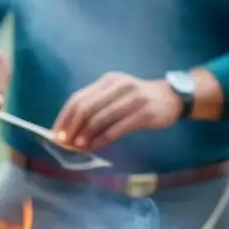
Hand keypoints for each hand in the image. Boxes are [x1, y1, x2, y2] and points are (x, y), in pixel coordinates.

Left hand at [52, 73, 182, 151]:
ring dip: (86, 134)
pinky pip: (118, 127)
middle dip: (72, 127)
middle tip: (64, 143)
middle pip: (87, 107)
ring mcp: (132, 98)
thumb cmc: (139, 101)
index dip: (65, 117)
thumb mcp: (117, 96)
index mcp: (108, 81)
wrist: (172, 98)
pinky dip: (103, 139)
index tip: (56, 133)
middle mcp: (118, 86)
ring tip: (76, 147)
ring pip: (101, 117)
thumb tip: (71, 131)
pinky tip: (95, 147)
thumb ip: (97, 108)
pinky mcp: (144, 112)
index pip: (79, 98)